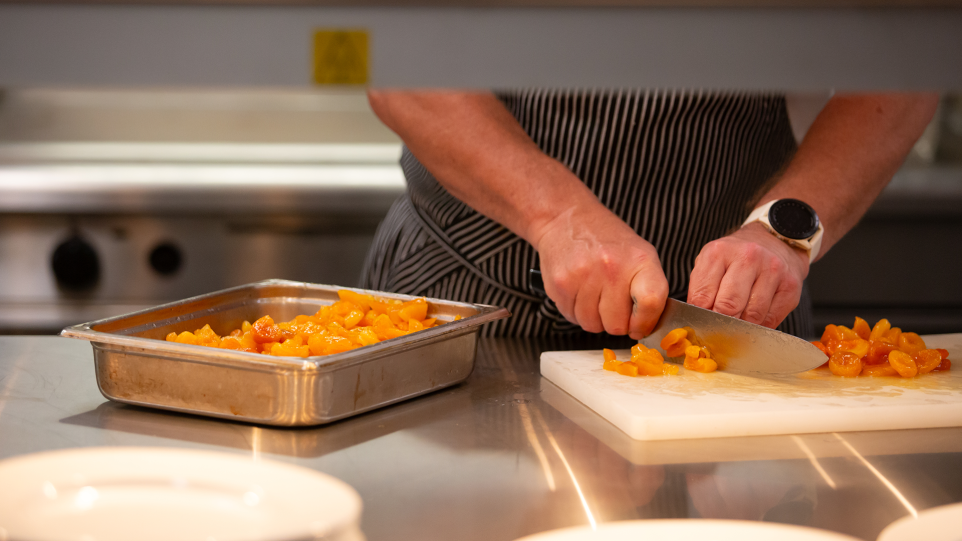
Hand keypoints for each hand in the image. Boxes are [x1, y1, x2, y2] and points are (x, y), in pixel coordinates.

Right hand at [533, 204, 667, 337]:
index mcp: (639, 260)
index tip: (640, 326)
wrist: (566, 219)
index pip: (651, 303)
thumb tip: (646, 328)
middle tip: (612, 304)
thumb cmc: (605, 239)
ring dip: (594, 317)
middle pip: (617, 325)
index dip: (645, 323)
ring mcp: (583, 276)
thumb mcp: (639, 254)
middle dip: (615, 322)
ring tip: (593, 294)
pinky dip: (576, 311)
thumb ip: (649, 290)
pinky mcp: (560, 284)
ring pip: (592, 326)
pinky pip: (572, 318)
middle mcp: (612, 268)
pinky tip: (578, 292)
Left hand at [687, 223, 808, 327]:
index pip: (702, 298)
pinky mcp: (790, 286)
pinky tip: (756, 316)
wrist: (774, 241)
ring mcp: (772, 271)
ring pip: (752, 317)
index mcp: (719, 252)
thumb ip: (701, 289)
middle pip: (728, 308)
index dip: (700, 317)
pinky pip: (771, 319)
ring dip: (743, 325)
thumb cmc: (736, 257)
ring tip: (739, 317)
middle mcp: (748, 257)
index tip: (701, 324)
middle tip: (719, 327)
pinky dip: (760, 325)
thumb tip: (698, 321)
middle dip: (721, 323)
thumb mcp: (711, 263)